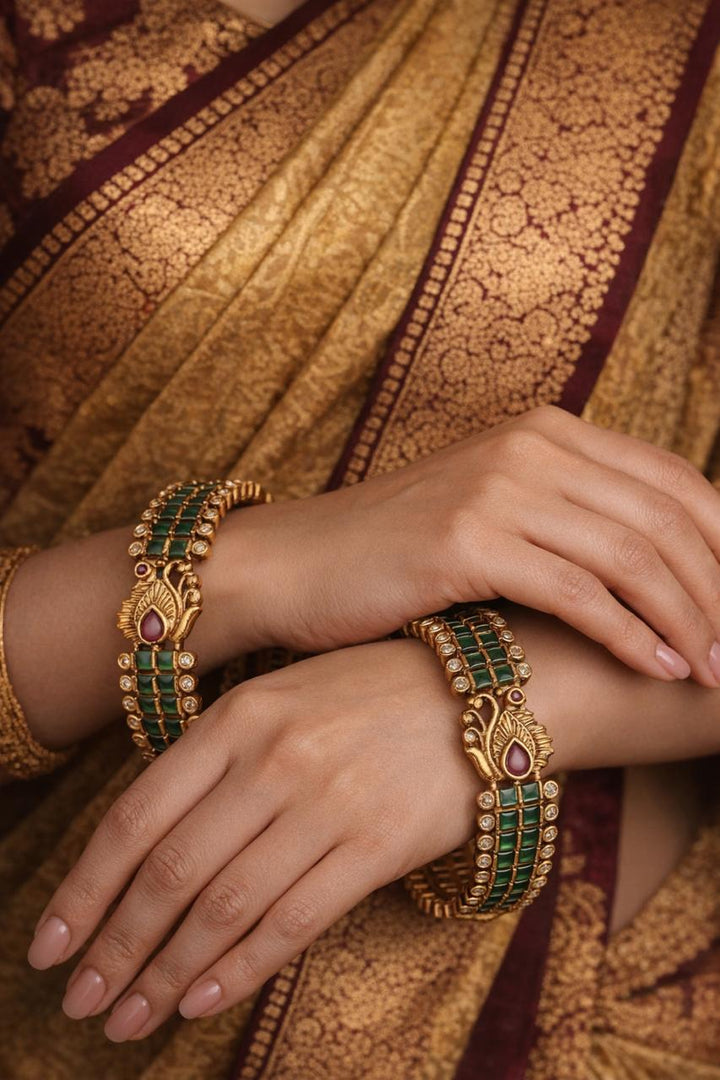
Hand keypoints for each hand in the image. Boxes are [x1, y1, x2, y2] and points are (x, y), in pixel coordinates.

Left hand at [25, 617, 719, 1037]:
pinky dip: (240, 966)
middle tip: (80, 1003)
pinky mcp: (377, 844)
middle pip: (171, 872)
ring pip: (224, 906)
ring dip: (166, 972)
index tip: (50, 945)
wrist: (481, 691)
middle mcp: (273, 759)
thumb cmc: (370, 693)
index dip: (83, 890)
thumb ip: (215, 757)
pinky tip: (202, 999)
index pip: (136, 816)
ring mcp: (326, 802)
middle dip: (116, 948)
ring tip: (128, 1018)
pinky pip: (292, 919)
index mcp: (238, 717)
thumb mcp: (282, 698)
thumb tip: (144, 843)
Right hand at [226, 405, 719, 684]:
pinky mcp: (466, 539)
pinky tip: (655, 668)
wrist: (295, 562)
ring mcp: (497, 487)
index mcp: (546, 431)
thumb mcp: (494, 513)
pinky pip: (576, 590)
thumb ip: (570, 519)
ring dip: (685, 620)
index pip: (672, 480)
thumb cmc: (396, 552)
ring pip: (630, 555)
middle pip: (665, 517)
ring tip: (713, 671)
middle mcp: (530, 445)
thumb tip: (660, 570)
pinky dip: (627, 633)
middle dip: (719, 590)